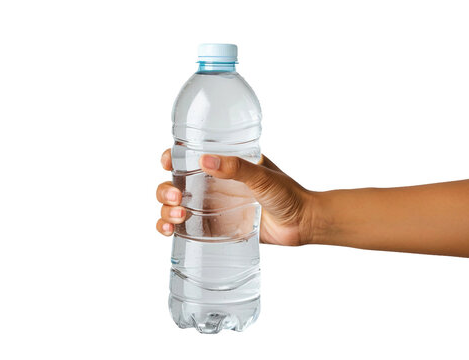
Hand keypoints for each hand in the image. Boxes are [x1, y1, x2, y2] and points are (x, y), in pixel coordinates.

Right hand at [156, 149, 320, 245]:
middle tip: (177, 198)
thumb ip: (237, 168)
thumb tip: (205, 160)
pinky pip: (186, 228)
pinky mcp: (216, 229)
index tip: (168, 162)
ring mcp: (212, 208)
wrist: (302, 223)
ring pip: (175, 207)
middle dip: (165, 191)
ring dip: (165, 210)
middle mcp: (213, 185)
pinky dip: (171, 228)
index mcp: (222, 166)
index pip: (189, 157)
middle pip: (174, 184)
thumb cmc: (288, 193)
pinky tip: (170, 231)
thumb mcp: (263, 175)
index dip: (172, 158)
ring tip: (177, 217)